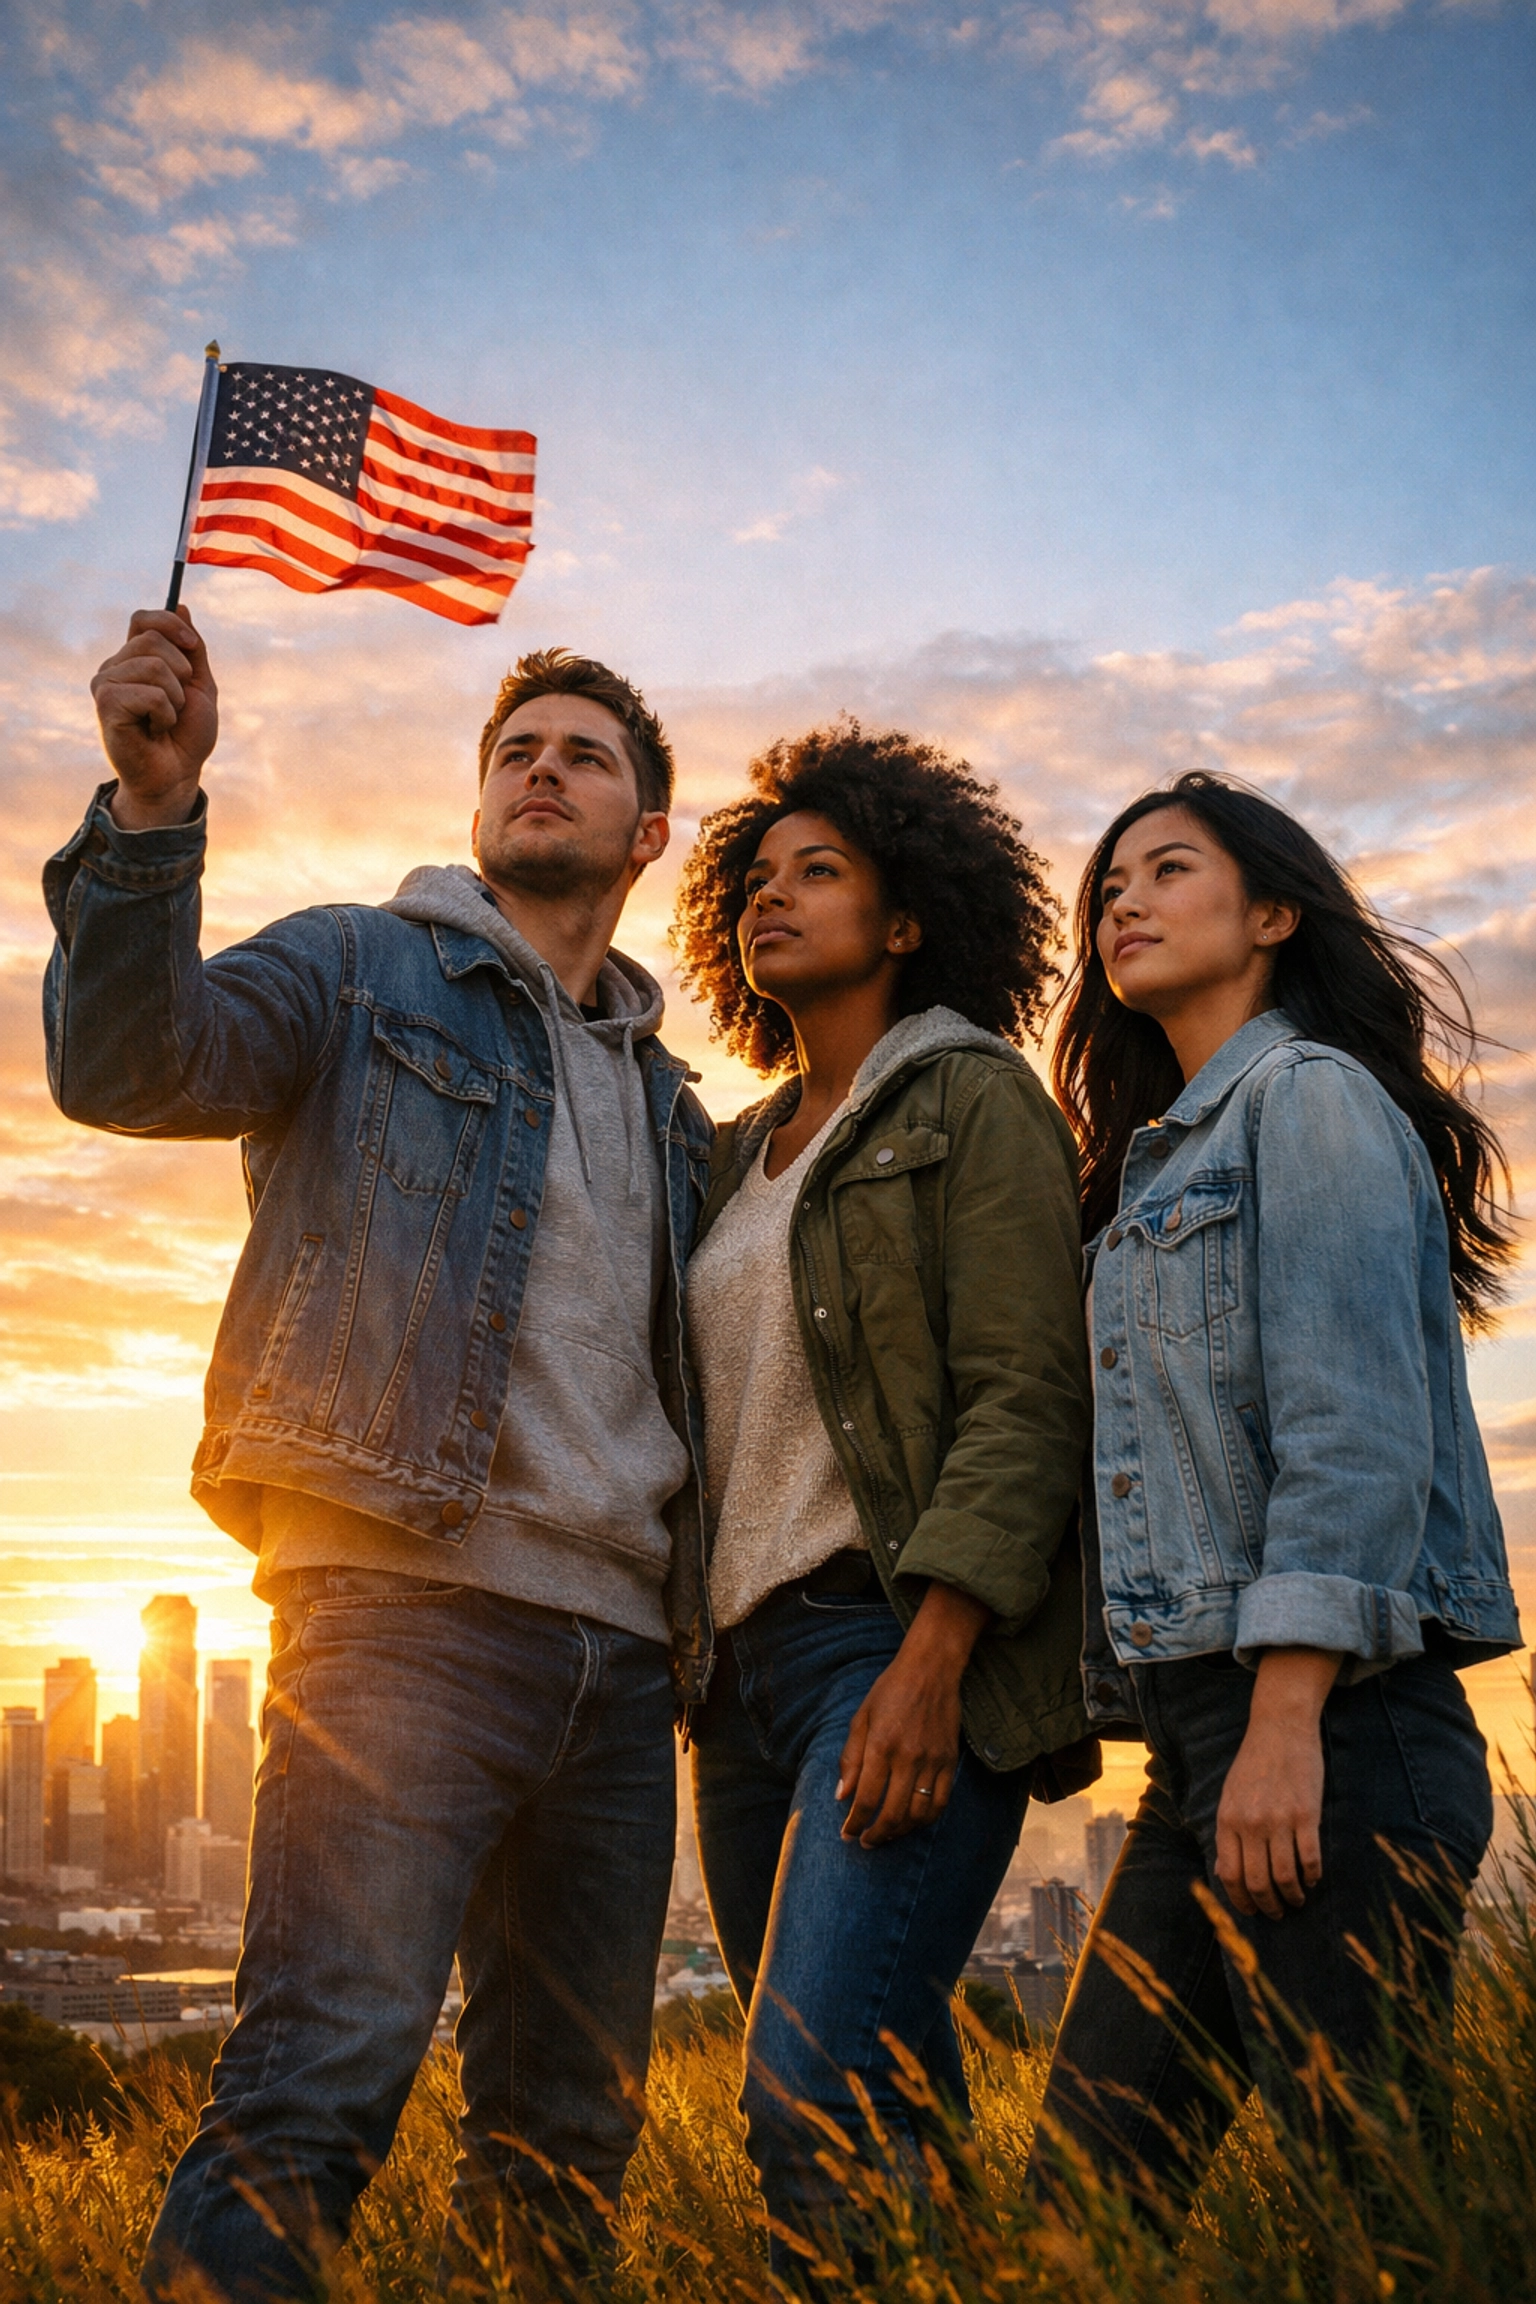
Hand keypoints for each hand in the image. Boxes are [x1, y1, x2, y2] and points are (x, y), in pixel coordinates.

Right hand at [90, 609, 217, 826]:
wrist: (177, 775)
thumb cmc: (187, 735)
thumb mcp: (199, 684)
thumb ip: (191, 649)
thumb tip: (180, 605)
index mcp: (134, 659)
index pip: (143, 618)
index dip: (170, 624)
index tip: (193, 646)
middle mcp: (114, 667)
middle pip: (153, 639)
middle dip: (181, 672)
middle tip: (178, 702)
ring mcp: (106, 684)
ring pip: (154, 665)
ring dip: (175, 698)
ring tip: (166, 719)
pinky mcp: (106, 704)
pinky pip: (150, 693)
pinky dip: (165, 713)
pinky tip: (155, 729)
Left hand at [836, 1581, 988, 1846]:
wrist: (931, 1669)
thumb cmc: (890, 1690)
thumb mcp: (861, 1718)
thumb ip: (850, 1758)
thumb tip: (842, 1795)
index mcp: (881, 1745)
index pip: (866, 1799)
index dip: (854, 1823)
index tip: (847, 1834)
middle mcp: (908, 1757)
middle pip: (892, 1813)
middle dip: (876, 1835)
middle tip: (865, 1842)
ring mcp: (932, 1761)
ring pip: (918, 1814)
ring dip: (901, 1831)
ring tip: (887, 1834)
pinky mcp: (950, 1761)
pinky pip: (941, 1803)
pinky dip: (926, 1820)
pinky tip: (913, 1822)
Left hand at [1215, 1647, 1341, 1918]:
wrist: (1280, 1728)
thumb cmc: (1254, 1763)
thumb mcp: (1230, 1796)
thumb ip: (1229, 1833)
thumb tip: (1226, 1872)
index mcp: (1228, 1820)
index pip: (1230, 1875)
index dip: (1241, 1900)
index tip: (1251, 1911)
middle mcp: (1251, 1824)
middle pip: (1257, 1882)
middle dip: (1268, 1906)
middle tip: (1277, 1913)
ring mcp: (1279, 1820)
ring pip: (1284, 1877)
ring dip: (1292, 1896)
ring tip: (1297, 1900)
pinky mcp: (1306, 1815)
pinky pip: (1310, 1858)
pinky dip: (1312, 1876)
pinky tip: (1313, 1879)